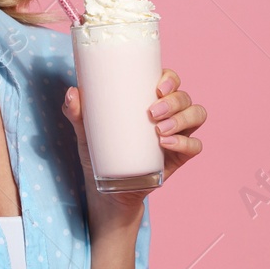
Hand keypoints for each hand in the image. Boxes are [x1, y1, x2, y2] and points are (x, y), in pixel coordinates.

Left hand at [62, 67, 205, 215]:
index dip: (170, 78)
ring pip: (197, 115)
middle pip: (184, 97)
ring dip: (182, 119)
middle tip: (152, 112)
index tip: (158, 87)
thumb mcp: (86, 131)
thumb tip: (72, 93)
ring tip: (160, 130)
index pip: (169, 80)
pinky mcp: (181, 155)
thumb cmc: (100, 151)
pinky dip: (185, 142)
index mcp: (150, 99)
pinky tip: (166, 144)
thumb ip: (77, 112)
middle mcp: (169, 113)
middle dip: (173, 101)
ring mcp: (178, 134)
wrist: (109, 189)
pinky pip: (195, 145)